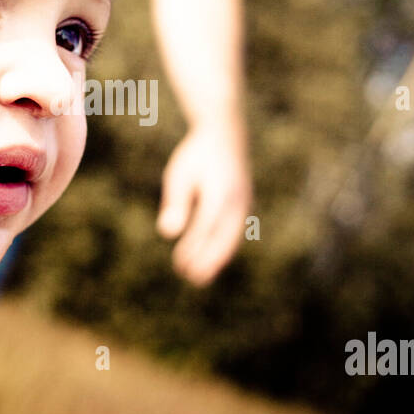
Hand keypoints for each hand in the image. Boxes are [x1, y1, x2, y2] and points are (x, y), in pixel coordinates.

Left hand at [156, 121, 252, 285]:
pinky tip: (213, 257)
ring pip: (233, 238)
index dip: (193, 250)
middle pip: (223, 240)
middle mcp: (237, 201)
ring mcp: (245, 203)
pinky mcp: (245, 204)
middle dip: (208, 262)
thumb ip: (176, 203)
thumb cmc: (196, 155)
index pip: (204, 230)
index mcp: (219, 194)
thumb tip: (168, 233)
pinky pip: (237, 231)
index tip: (179, 266)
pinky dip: (225, 247)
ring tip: (201, 277)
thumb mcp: (179, 174)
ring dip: (218, 259)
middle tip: (192, 279)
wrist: (225, 133)